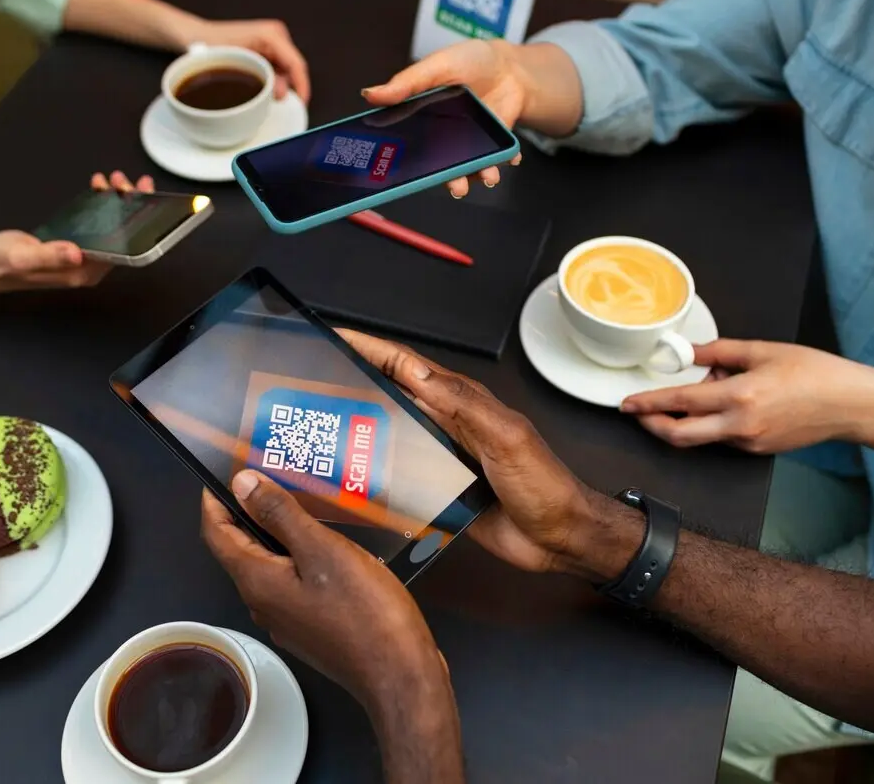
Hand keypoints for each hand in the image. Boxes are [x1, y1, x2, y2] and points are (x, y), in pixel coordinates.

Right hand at [0, 171, 154, 291]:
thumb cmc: (2, 263)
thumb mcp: (22, 257)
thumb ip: (49, 255)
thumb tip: (76, 253)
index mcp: (82, 273)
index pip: (122, 249)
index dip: (135, 222)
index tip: (142, 197)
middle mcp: (88, 268)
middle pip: (122, 236)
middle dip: (128, 206)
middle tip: (126, 180)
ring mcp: (83, 258)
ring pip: (111, 228)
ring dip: (116, 202)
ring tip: (112, 179)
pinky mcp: (75, 247)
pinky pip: (97, 225)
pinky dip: (102, 204)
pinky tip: (99, 188)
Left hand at [192, 18, 310, 102]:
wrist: (198, 36)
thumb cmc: (211, 46)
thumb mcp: (238, 65)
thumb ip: (263, 79)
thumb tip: (281, 94)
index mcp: (271, 35)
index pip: (295, 63)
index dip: (301, 85)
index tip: (301, 103)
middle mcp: (276, 34)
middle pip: (292, 67)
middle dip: (287, 86)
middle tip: (272, 101)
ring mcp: (273, 39)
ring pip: (286, 69)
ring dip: (278, 83)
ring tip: (260, 93)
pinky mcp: (268, 46)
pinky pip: (278, 67)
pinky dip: (273, 79)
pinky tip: (261, 86)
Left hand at [200, 471, 448, 715]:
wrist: (398, 675)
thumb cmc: (364, 610)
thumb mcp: (322, 551)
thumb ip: (280, 515)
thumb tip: (240, 484)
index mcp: (257, 581)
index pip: (216, 535)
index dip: (215, 502)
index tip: (223, 472)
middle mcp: (263, 602)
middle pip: (240, 550)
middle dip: (247, 512)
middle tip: (268, 476)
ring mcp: (286, 619)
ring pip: (268, 566)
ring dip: (275, 534)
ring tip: (299, 501)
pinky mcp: (310, 628)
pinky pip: (291, 583)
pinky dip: (296, 556)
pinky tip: (324, 543)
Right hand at [338, 329, 604, 575]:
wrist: (562, 537)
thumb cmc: (544, 484)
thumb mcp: (504, 437)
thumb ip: (463, 404)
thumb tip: (416, 372)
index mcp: (462, 402)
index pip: (406, 367)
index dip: (370, 348)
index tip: (335, 336)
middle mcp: (447, 425)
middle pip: (391, 397)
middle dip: (353, 384)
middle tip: (311, 385)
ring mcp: (441, 458)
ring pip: (390, 436)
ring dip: (359, 430)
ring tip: (319, 430)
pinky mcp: (438, 492)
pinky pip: (399, 479)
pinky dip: (374, 475)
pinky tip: (350, 481)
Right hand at [361, 40, 525, 196]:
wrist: (507, 64)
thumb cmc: (469, 60)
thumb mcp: (435, 66)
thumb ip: (406, 83)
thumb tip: (369, 94)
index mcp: (423, 119)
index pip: (408, 145)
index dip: (403, 162)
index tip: (402, 175)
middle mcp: (444, 138)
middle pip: (441, 165)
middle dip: (450, 179)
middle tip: (456, 187)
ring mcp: (470, 142)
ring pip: (470, 167)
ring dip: (480, 174)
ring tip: (488, 175)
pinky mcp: (494, 143)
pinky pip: (499, 158)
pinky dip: (506, 159)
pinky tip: (512, 157)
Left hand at [621, 340, 873, 452]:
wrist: (851, 405)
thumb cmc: (816, 372)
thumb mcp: (764, 351)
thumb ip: (720, 351)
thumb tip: (690, 351)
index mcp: (740, 396)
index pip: (680, 402)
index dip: (648, 404)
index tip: (626, 403)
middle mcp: (740, 426)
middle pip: (679, 436)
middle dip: (653, 425)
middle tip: (639, 412)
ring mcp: (749, 443)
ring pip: (702, 436)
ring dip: (690, 417)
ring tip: (710, 387)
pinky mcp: (758, 451)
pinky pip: (723, 438)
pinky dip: (714, 421)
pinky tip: (729, 400)